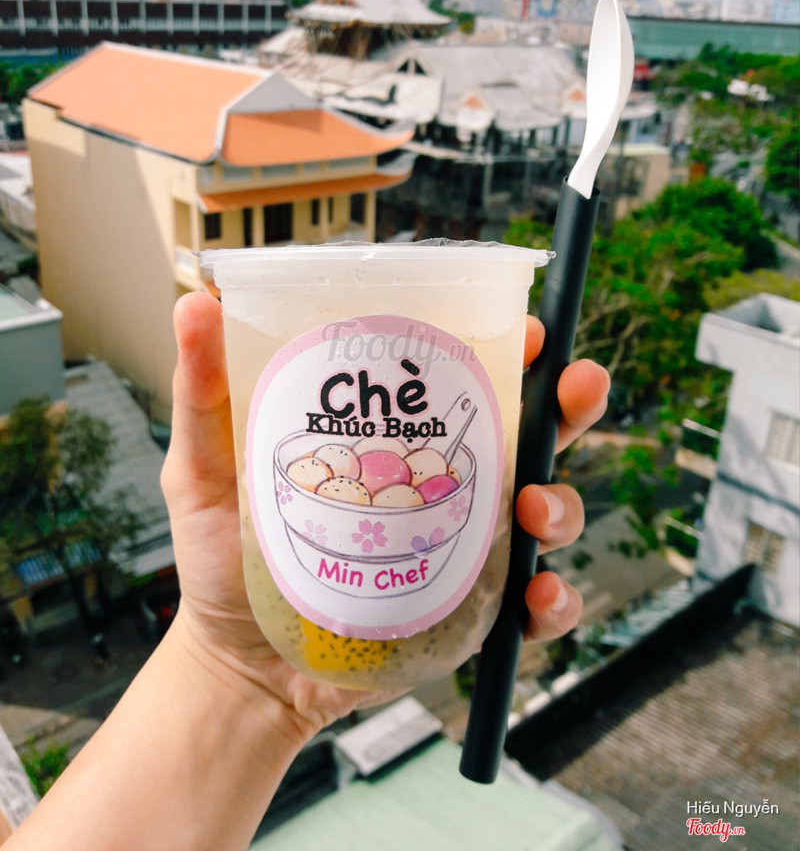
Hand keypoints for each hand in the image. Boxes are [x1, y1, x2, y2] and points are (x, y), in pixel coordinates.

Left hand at [161, 294, 608, 740]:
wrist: (239, 666)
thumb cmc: (225, 560)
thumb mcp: (207, 468)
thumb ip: (207, 391)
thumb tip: (200, 303)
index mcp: (392, 441)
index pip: (460, 380)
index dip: (506, 348)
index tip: (528, 331)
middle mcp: (440, 486)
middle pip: (527, 434)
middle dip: (569, 406)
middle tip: (580, 386)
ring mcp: (462, 548)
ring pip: (546, 510)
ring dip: (563, 501)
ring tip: (533, 507)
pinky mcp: (469, 612)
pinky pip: (534, 606)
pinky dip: (553, 602)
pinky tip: (537, 597)